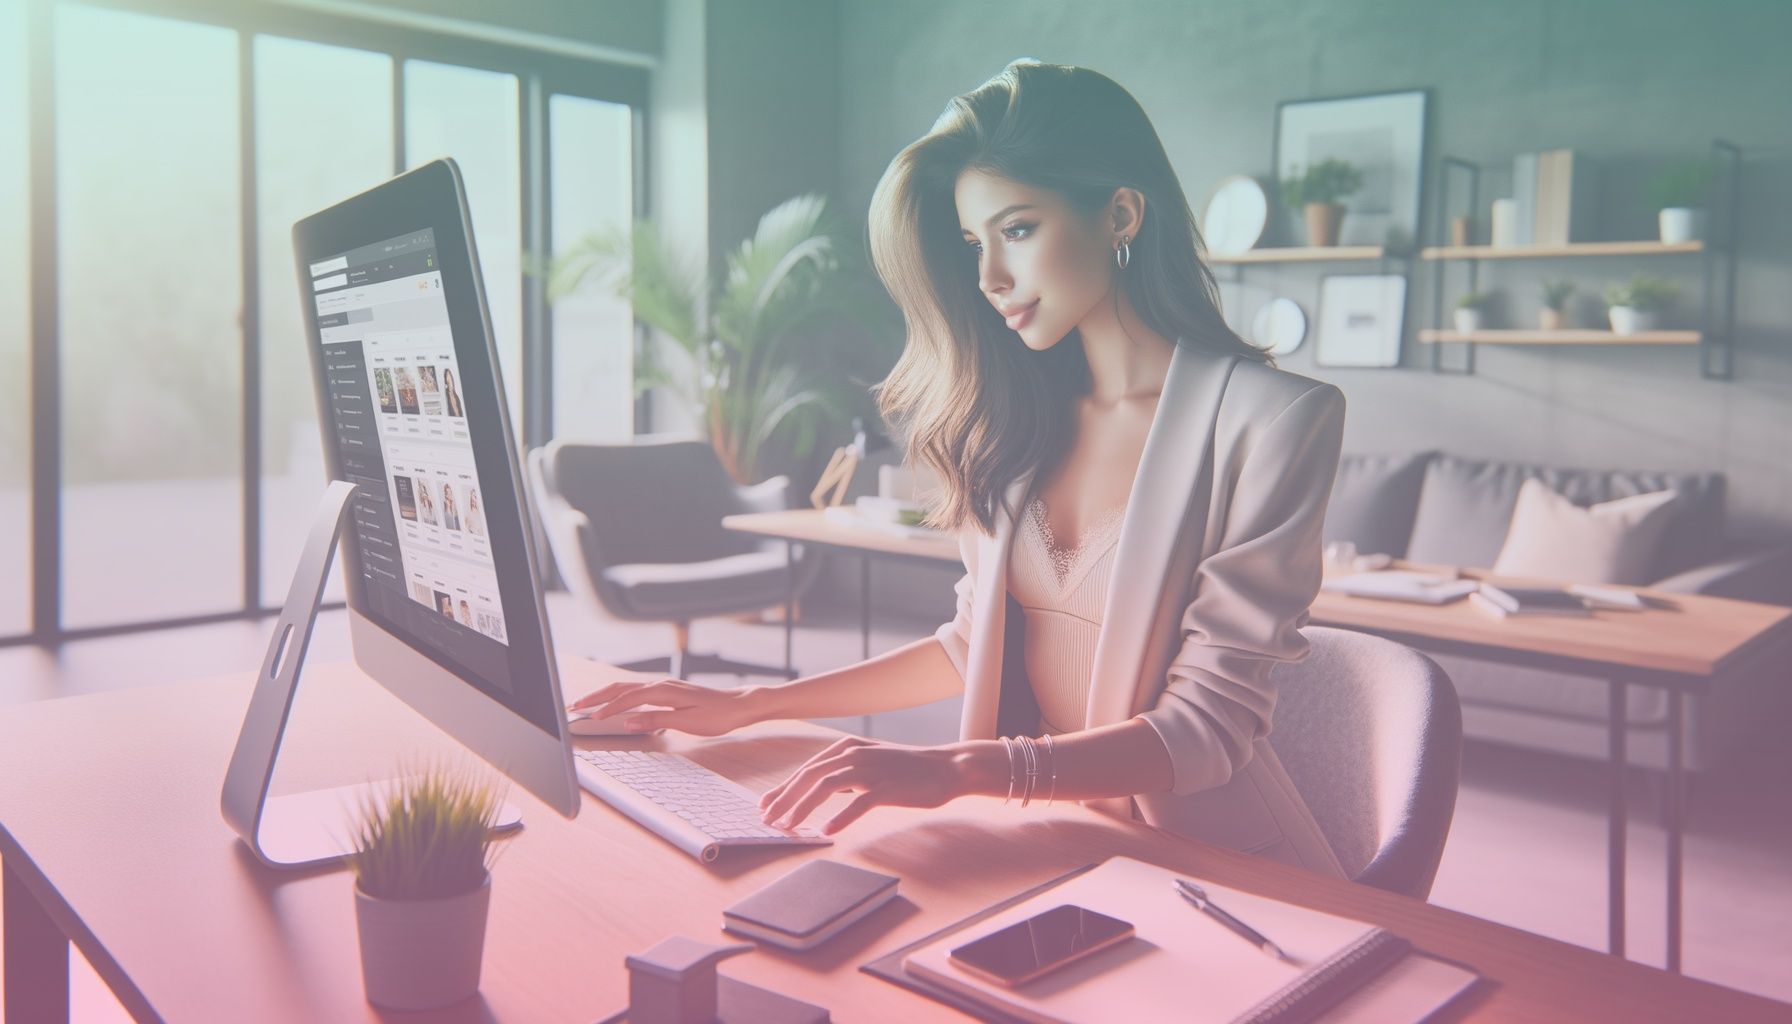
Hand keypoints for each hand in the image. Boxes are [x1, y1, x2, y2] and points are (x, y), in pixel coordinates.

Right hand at [567, 678, 758, 735]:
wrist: (739, 705)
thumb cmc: (718, 716)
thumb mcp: (688, 723)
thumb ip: (656, 720)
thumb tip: (629, 721)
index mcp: (664, 691)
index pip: (627, 699)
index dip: (607, 709)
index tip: (590, 718)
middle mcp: (661, 684)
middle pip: (620, 687)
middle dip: (596, 696)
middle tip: (574, 706)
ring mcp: (664, 686)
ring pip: (627, 686)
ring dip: (605, 694)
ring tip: (586, 703)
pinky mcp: (668, 691)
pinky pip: (636, 690)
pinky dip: (619, 695)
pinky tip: (614, 702)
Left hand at [757, 736, 981, 835]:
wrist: (946, 767)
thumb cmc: (905, 770)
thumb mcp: (868, 765)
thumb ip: (842, 774)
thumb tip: (814, 792)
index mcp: (846, 748)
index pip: (806, 769)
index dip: (782, 789)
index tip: (764, 807)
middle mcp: (854, 754)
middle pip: (810, 776)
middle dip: (784, 799)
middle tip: (767, 821)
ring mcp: (872, 769)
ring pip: (827, 786)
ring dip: (803, 808)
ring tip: (788, 827)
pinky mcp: (888, 786)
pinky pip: (859, 802)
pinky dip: (840, 817)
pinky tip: (826, 831)